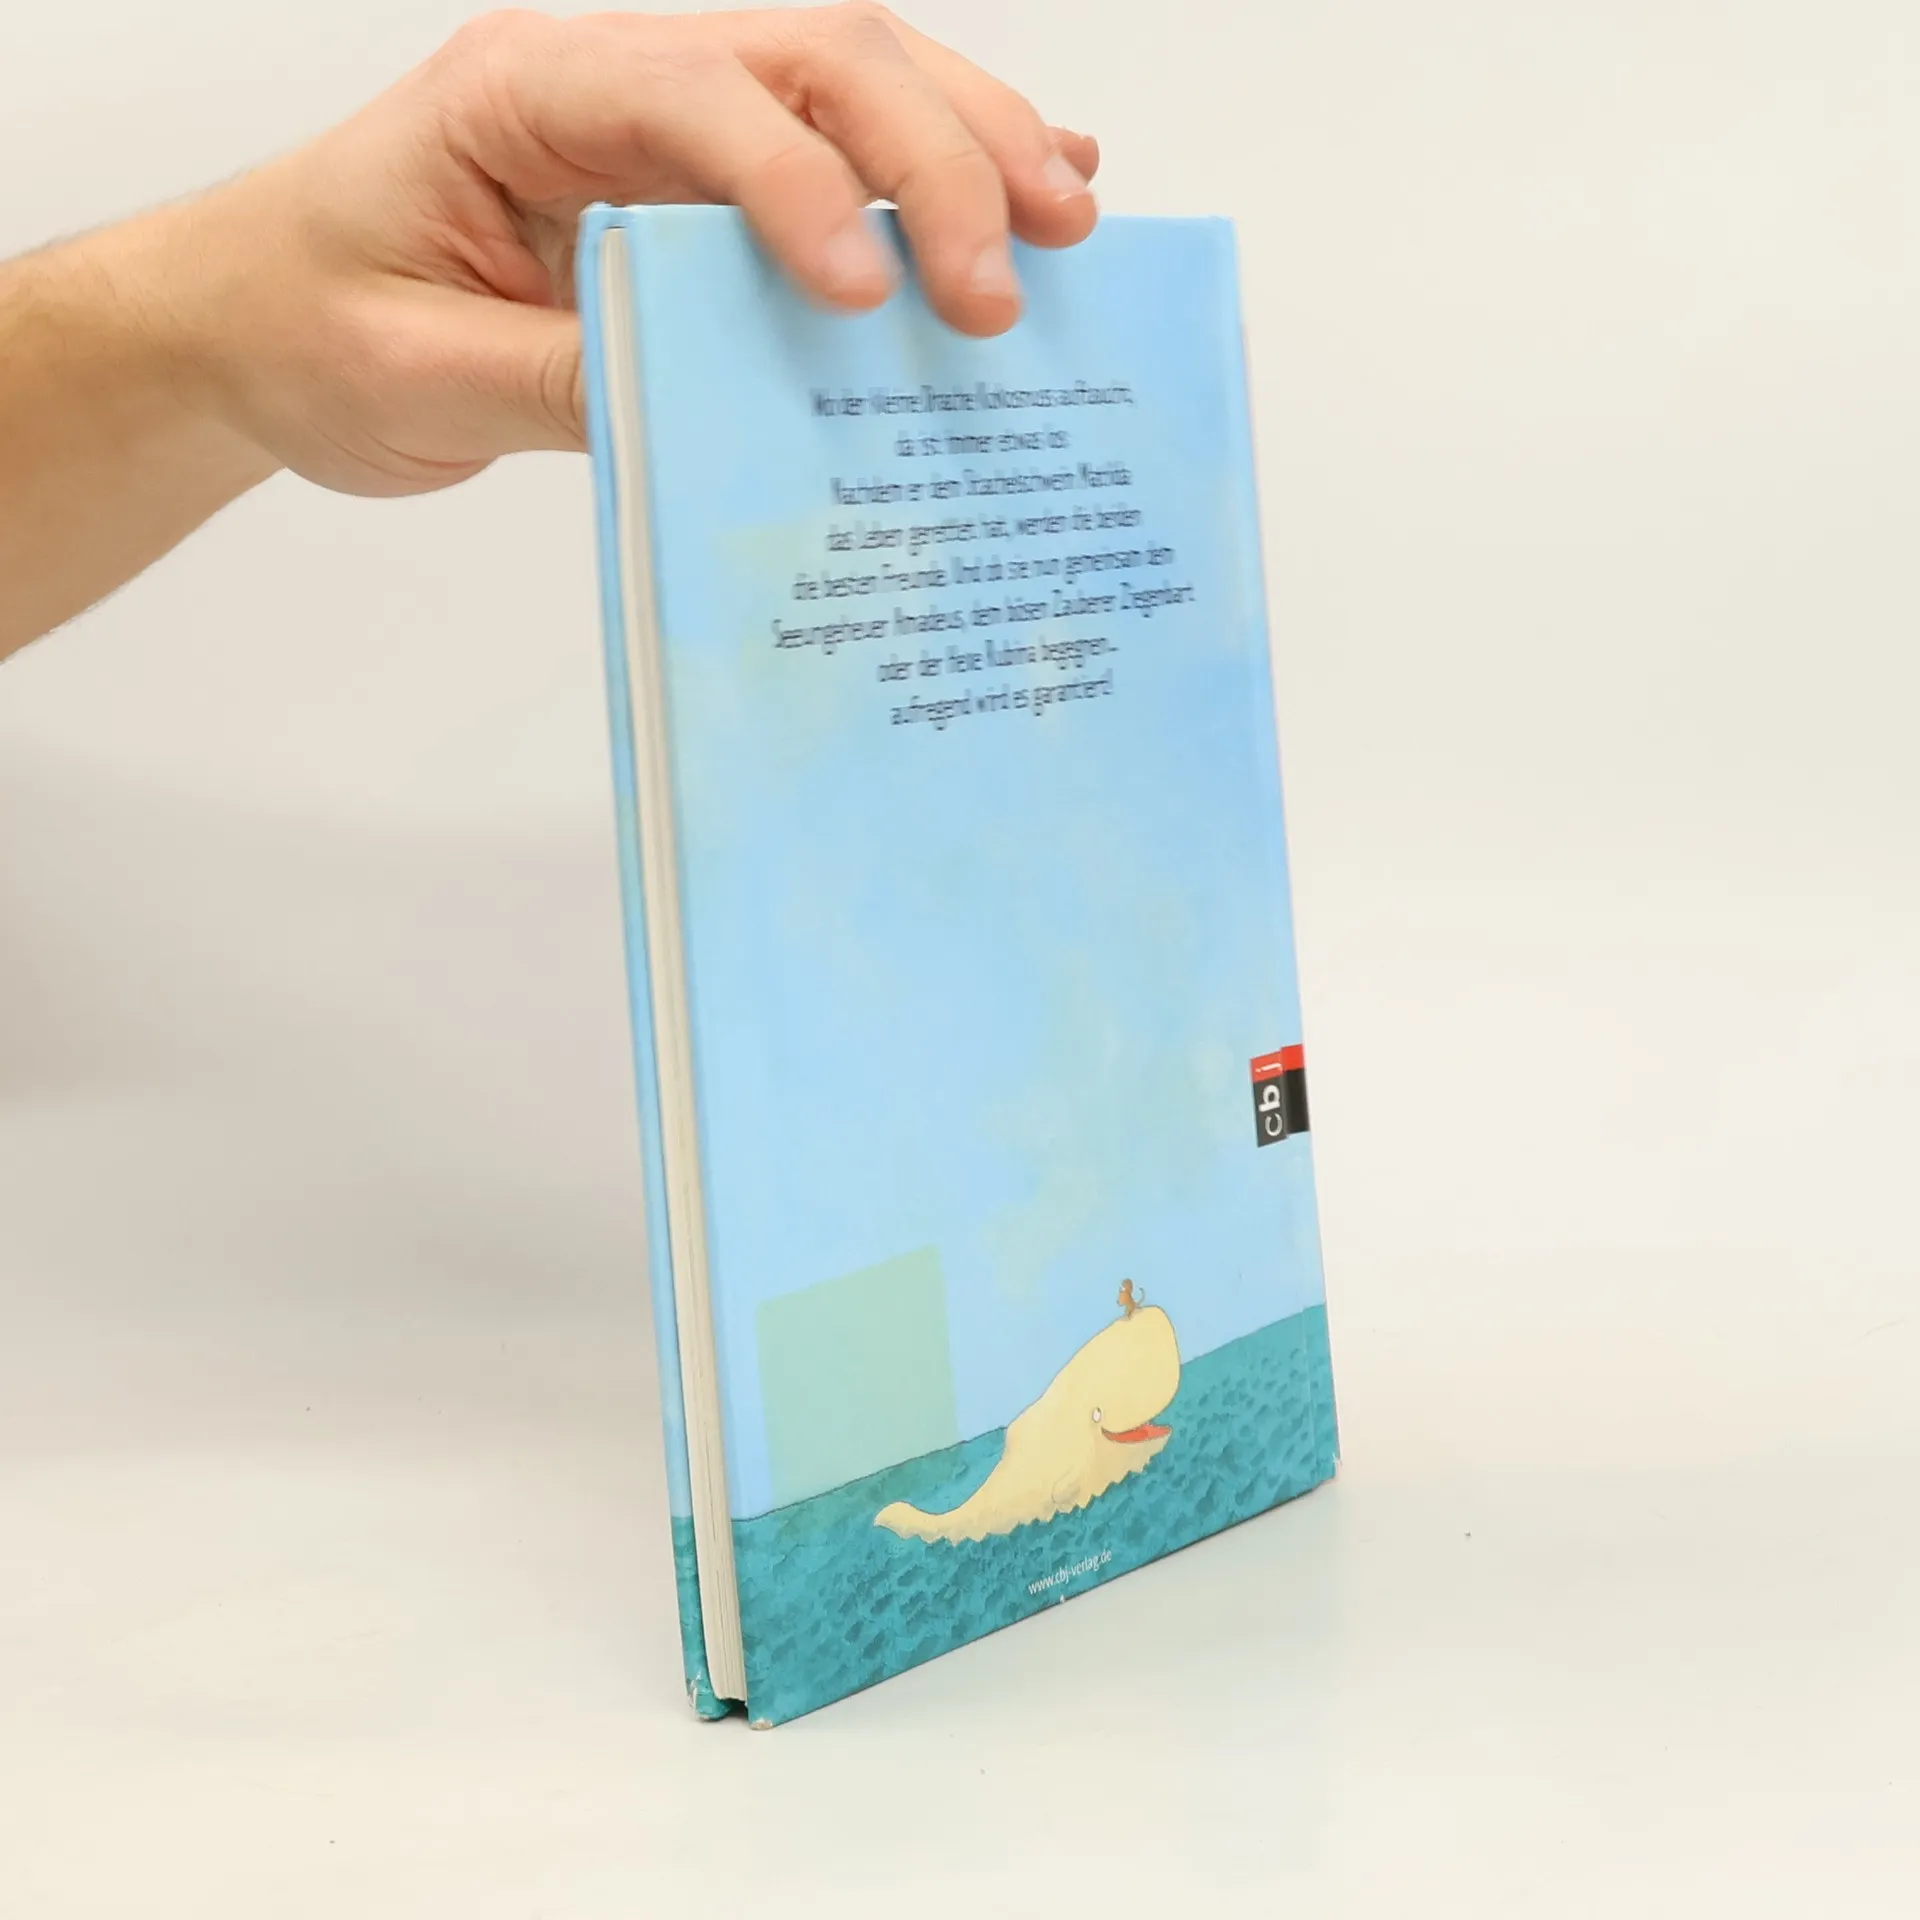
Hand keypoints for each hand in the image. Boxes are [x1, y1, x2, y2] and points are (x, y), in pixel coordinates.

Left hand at [143, 5, 1099, 495]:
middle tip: (1009, 280)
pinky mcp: (696, 195)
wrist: (256, 324)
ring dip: (968, 144)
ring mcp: (665, 130)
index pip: (695, 98)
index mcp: (524, 97)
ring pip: (851, 84)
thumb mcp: (413, 374)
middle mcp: (613, 86)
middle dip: (931, 157)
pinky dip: (938, 165)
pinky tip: (1034, 189)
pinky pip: (835, 156)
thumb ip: (558, 381)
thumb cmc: (308, 326)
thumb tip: (709, 404)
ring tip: (1064, 222)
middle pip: (814, 60)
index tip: (864, 299)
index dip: (799, 186)